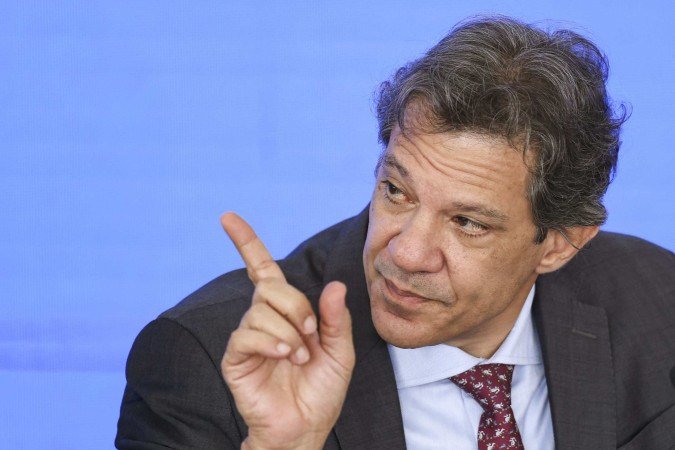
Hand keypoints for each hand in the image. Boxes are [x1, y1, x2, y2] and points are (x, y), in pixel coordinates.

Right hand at [220, 213, 354, 449]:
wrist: (306, 427)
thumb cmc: (321, 390)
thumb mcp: (340, 351)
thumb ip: (336, 319)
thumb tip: (334, 285)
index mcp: (285, 312)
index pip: (262, 269)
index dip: (246, 242)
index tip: (228, 217)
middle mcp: (262, 319)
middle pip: (270, 286)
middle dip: (297, 306)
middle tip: (310, 333)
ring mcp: (247, 338)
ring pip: (260, 310)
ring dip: (288, 331)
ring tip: (298, 356)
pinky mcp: (236, 358)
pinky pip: (247, 334)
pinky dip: (271, 341)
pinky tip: (283, 355)